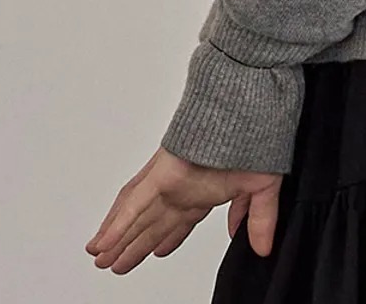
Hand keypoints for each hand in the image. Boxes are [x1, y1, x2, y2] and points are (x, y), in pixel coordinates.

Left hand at [85, 145, 283, 273]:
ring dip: (119, 239)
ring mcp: (170, 179)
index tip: (157, 252)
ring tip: (101, 258)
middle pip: (153, 223)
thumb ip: (259, 217)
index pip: (181, 220)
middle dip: (134, 245)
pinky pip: (135, 204)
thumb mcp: (264, 185)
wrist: (251, 102)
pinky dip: (118, 225)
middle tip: (115, 264)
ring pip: (137, 216)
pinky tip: (103, 243)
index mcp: (205, 188)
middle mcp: (184, 186)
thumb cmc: (257, 130)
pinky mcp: (162, 173)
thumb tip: (261, 246)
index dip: (168, 239)